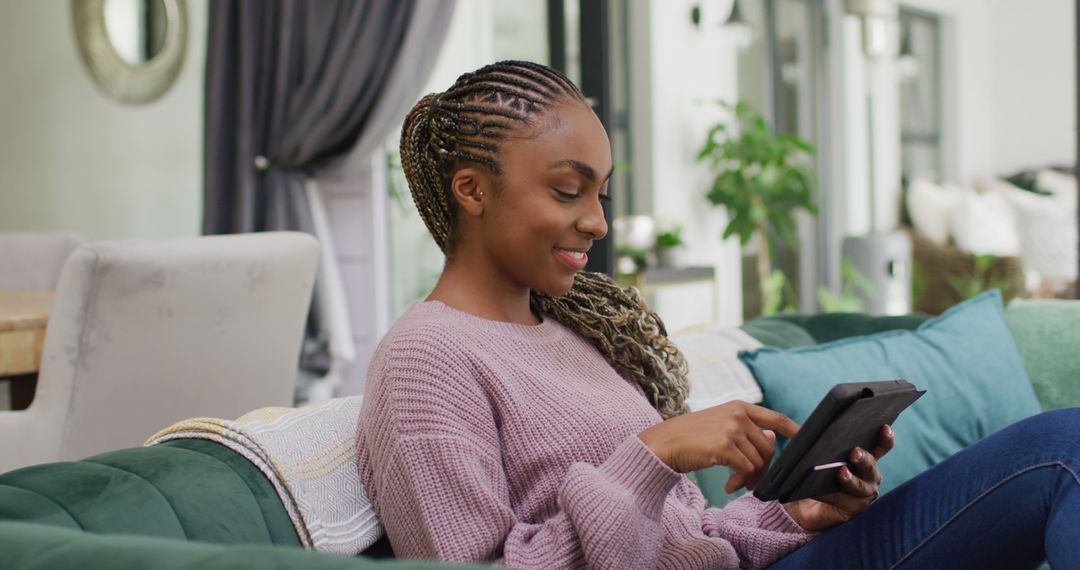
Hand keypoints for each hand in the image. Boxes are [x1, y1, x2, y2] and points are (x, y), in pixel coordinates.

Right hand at [638, 401, 799, 491]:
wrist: (664, 443)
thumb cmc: (690, 436)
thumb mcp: (720, 424)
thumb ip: (746, 429)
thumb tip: (771, 438)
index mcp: (739, 406)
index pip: (775, 417)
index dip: (793, 429)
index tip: (803, 438)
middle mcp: (738, 415)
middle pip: (768, 448)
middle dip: (763, 469)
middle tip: (750, 482)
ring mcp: (731, 429)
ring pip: (758, 462)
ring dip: (749, 478)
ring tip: (734, 483)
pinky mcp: (724, 447)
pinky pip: (746, 470)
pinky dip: (740, 482)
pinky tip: (727, 485)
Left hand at [783, 424, 894, 531]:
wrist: (806, 504)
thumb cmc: (815, 473)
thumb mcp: (813, 452)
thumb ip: (807, 436)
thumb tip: (785, 416)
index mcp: (866, 457)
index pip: (880, 446)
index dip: (885, 438)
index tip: (884, 427)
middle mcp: (870, 476)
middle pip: (870, 466)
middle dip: (863, 459)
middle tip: (854, 452)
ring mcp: (863, 494)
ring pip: (859, 486)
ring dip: (850, 479)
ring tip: (841, 472)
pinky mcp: (852, 509)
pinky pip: (842, 500)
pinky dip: (830, 495)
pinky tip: (819, 490)